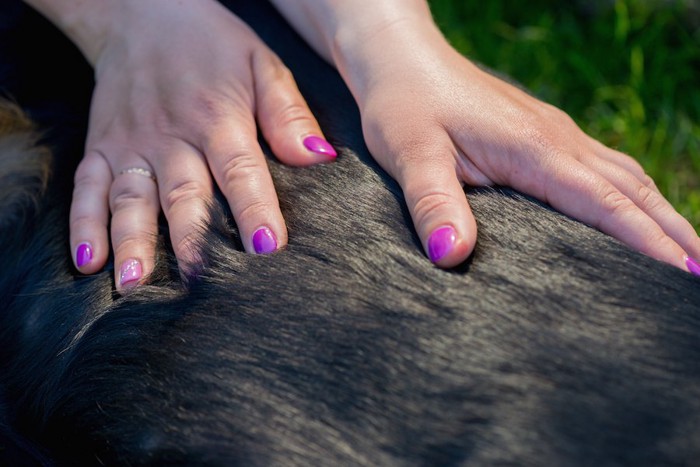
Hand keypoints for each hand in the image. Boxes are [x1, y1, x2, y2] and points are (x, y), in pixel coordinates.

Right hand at [65, 0, 335, 289]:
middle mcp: (172, 136)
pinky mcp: (101, 147)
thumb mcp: (261, 65)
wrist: (141, 14)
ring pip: (131, 198)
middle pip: (183, 195)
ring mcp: (131, 144)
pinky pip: (86, 188)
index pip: (241, 171)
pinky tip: (88, 260)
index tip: (267, 249)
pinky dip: (83, 224)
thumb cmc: (213, 45)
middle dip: (192, 241)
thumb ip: (287, 114)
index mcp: (219, 118)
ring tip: (135, 283)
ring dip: (133, 241)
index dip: (254, 209)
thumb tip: (320, 158)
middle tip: (200, 285)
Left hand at [347, 21, 699, 271]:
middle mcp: (557, 139)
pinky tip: (637, 213)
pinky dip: (634, 197)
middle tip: (699, 278)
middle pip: (633, 191)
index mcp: (534, 148)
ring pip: (626, 178)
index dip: (646, 243)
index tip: (680, 278)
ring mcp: (555, 134)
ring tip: (687, 255)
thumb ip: (434, 202)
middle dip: (672, 234)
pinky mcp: (544, 135)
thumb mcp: (410, 154)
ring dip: (661, 215)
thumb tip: (453, 255)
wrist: (402, 57)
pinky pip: (605, 168)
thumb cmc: (404, 103)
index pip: (605, 203)